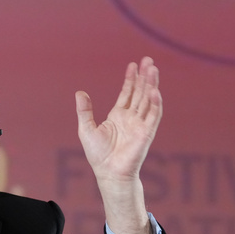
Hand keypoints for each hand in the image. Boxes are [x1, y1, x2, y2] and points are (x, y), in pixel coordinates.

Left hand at [76, 57, 161, 233]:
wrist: (108, 172)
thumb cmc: (98, 155)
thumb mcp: (86, 129)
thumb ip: (85, 110)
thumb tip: (79, 92)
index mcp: (119, 115)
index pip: (128, 93)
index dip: (131, 79)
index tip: (133, 64)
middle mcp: (132, 118)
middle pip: (140, 92)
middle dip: (145, 76)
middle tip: (149, 60)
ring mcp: (140, 124)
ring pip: (148, 100)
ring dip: (151, 85)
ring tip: (153, 69)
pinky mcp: (147, 133)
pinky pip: (153, 116)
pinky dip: (155, 103)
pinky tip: (155, 91)